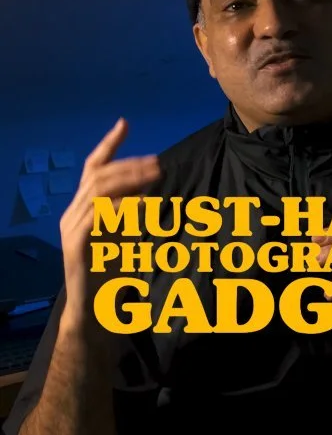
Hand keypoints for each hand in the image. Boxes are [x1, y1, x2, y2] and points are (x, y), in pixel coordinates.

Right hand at [60, 119, 160, 331]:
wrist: (93, 311)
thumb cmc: (111, 274)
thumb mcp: (126, 235)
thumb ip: (134, 211)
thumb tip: (152, 184)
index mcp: (83, 208)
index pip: (93, 168)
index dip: (109, 145)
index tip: (124, 123)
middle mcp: (73, 213)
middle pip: (97, 176)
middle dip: (128, 164)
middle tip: (157, 162)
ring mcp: (72, 229)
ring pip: (97, 192)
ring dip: (128, 180)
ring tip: (154, 175)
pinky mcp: (77, 246)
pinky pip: (98, 218)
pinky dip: (122, 208)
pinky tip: (143, 205)